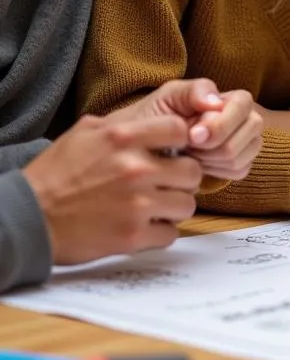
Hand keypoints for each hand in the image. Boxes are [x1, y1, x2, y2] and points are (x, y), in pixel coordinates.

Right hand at [22, 113, 203, 264]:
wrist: (27, 218)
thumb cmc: (54, 174)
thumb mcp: (84, 133)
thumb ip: (123, 125)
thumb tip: (153, 123)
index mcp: (123, 138)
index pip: (181, 130)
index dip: (180, 142)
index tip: (172, 152)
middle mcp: (135, 168)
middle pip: (192, 171)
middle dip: (182, 178)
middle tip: (167, 183)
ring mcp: (137, 204)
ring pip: (187, 204)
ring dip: (173, 206)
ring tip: (155, 206)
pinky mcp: (133, 236)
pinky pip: (171, 234)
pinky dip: (160, 232)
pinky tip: (144, 225)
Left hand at [110, 79, 261, 180]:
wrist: (142, 146)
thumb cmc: (156, 117)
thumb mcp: (169, 96)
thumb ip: (194, 91)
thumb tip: (216, 104)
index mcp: (230, 99)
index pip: (243, 105)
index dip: (222, 123)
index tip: (193, 136)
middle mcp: (244, 119)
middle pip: (251, 131)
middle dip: (216, 145)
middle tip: (190, 146)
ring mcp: (245, 143)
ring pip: (242, 154)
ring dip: (212, 158)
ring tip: (190, 153)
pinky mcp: (239, 164)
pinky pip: (239, 171)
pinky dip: (215, 171)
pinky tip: (198, 165)